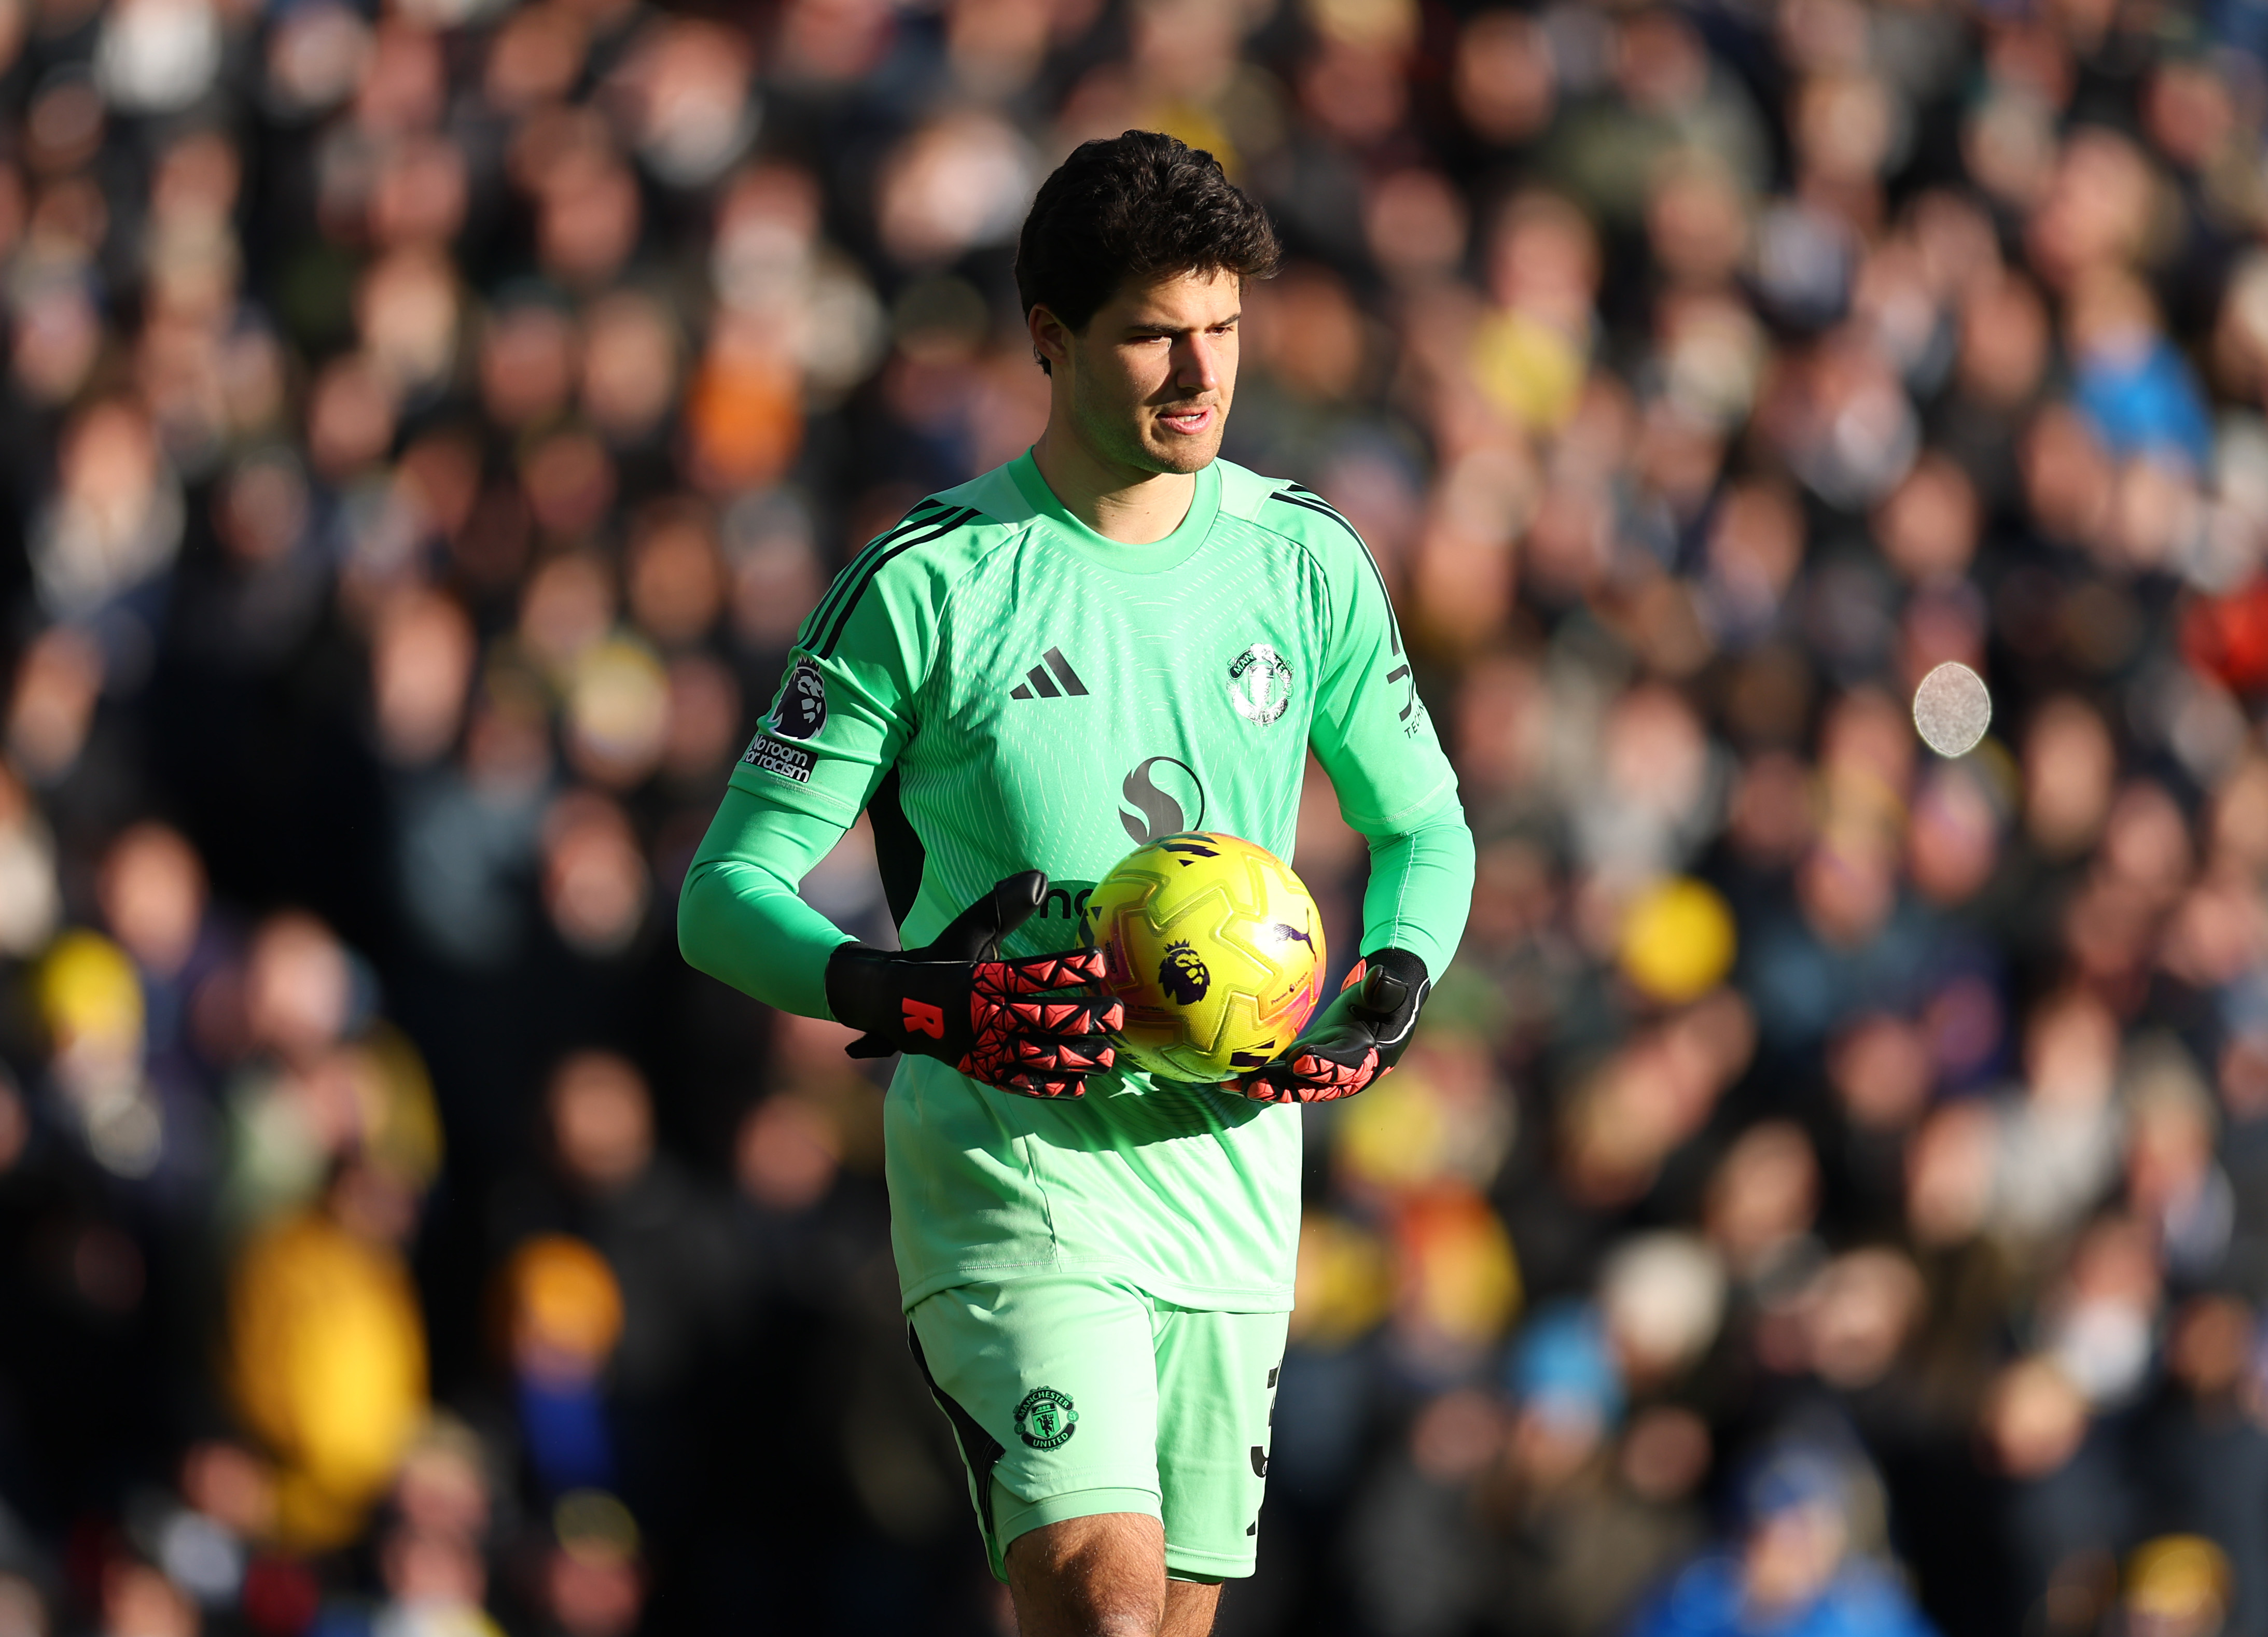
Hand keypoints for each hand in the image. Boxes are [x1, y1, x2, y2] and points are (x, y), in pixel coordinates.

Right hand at [823, 872, 1124, 1097]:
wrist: (897, 1006)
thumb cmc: (941, 965)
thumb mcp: (969, 931)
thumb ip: (1004, 908)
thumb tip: (1039, 878)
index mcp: (986, 980)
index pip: (1035, 973)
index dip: (1069, 968)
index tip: (1101, 961)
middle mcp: (988, 1015)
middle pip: (1045, 1018)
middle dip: (1085, 1018)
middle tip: (1118, 1013)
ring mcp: (986, 1046)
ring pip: (1038, 1054)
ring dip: (1076, 1055)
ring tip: (1108, 1055)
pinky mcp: (984, 1069)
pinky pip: (1020, 1081)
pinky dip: (1049, 1086)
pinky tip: (1079, 1086)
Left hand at [1233, 948, 1429, 1103]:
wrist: (1383, 1011)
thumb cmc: (1389, 998)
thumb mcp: (1392, 994)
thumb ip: (1385, 990)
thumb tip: (1381, 976)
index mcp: (1364, 1058)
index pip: (1343, 1066)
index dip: (1323, 1066)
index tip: (1301, 1061)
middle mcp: (1340, 1074)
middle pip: (1310, 1086)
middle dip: (1282, 1089)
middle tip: (1256, 1087)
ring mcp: (1320, 1073)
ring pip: (1289, 1084)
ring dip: (1261, 1086)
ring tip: (1230, 1084)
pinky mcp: (1304, 1066)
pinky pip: (1279, 1073)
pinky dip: (1255, 1075)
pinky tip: (1226, 1074)